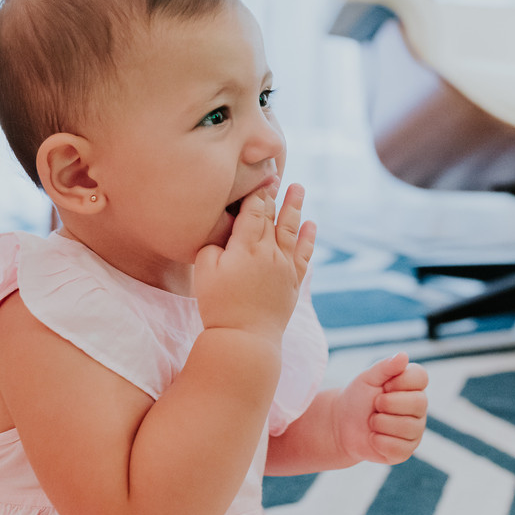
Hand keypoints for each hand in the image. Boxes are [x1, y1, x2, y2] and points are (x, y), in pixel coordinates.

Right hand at [193, 182, 316, 341]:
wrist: (244, 338)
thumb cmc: (218, 304)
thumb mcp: (203, 270)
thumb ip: (211, 246)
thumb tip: (223, 236)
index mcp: (246, 246)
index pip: (254, 211)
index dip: (257, 193)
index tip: (260, 176)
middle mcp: (270, 252)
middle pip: (272, 217)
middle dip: (274, 196)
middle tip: (277, 176)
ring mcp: (284, 267)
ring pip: (291, 230)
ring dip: (295, 207)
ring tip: (299, 188)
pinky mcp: (293, 283)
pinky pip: (303, 254)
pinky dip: (308, 238)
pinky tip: (311, 225)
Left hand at [332, 353, 427, 464]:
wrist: (340, 424)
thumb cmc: (357, 397)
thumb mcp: (367, 378)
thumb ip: (385, 367)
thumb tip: (404, 355)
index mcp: (412, 387)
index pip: (421, 377)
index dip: (400, 381)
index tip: (384, 385)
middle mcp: (419, 408)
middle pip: (419, 403)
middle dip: (387, 403)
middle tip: (375, 404)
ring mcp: (415, 431)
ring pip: (408, 427)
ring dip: (379, 423)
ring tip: (372, 421)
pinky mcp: (406, 451)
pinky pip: (398, 448)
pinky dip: (378, 441)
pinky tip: (373, 437)